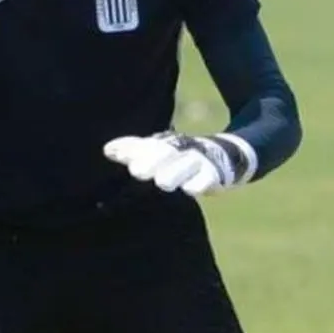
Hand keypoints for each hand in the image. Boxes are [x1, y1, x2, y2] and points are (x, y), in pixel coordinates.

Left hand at [103, 131, 253, 197]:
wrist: (226, 153)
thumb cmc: (181, 154)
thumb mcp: (159, 149)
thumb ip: (134, 150)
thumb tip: (107, 150)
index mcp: (165, 143)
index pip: (146, 144)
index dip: (132, 150)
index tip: (114, 154)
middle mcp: (181, 150)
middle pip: (166, 152)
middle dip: (152, 160)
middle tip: (137, 172)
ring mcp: (199, 162)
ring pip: (186, 166)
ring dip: (175, 173)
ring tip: (163, 182)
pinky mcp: (215, 176)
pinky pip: (208, 180)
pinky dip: (200, 183)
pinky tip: (191, 189)